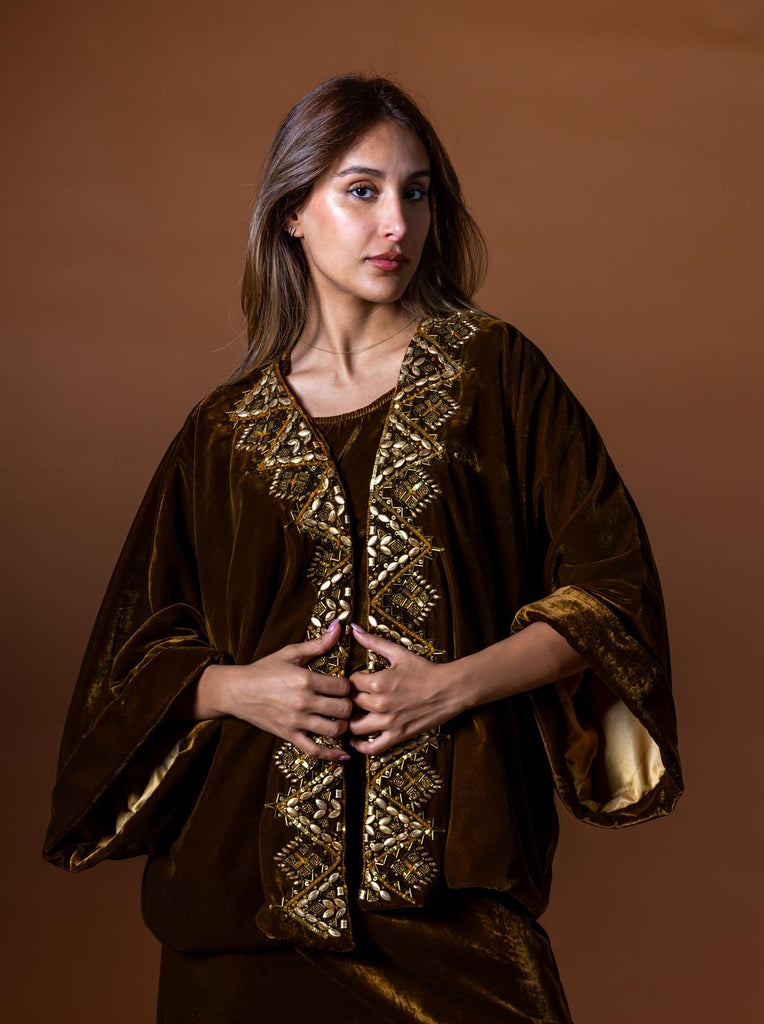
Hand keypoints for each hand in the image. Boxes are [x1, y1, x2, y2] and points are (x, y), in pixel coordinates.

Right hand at [196, 619, 352, 761]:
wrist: (236, 691)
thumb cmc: (264, 669)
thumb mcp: (290, 653)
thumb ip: (318, 644)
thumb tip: (339, 626)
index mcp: (306, 679)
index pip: (342, 687)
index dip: (349, 687)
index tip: (345, 686)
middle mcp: (303, 701)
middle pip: (343, 709)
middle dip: (349, 706)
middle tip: (347, 703)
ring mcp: (296, 721)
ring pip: (334, 730)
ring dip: (344, 727)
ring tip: (342, 720)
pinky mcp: (289, 735)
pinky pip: (315, 750)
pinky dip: (331, 755)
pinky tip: (343, 755)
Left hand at [346, 622, 459, 755]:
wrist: (450, 689)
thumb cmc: (425, 670)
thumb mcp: (399, 653)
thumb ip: (374, 642)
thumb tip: (355, 630)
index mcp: (378, 682)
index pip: (350, 683)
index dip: (351, 681)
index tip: (356, 680)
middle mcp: (380, 704)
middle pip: (350, 704)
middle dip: (349, 700)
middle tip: (352, 697)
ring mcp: (388, 722)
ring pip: (355, 726)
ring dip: (350, 721)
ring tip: (351, 716)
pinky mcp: (398, 735)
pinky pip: (373, 747)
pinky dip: (360, 746)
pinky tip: (355, 740)